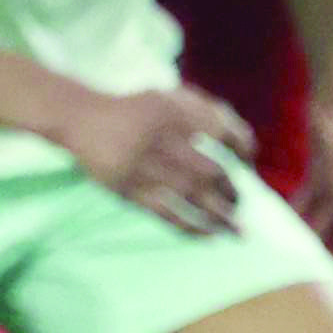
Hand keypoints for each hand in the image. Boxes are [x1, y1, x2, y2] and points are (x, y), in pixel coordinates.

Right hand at [59, 82, 255, 238]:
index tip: (248, 159)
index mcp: (177, 112)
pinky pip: (165, 212)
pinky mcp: (129, 189)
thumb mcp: (173, 97)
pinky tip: (208, 236)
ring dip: (219, 215)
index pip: (222, 130)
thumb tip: (247, 148)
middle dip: (231, 190)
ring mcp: (145, 166)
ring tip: (237, 230)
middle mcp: (162, 139)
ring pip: (192, 196)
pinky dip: (190, 226)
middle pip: (210, 170)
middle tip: (240, 203)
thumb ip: (209, 112)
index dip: (242, 146)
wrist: (85, 119)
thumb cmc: (138, 110)